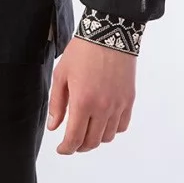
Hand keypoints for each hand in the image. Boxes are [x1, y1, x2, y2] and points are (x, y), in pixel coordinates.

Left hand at [46, 35, 135, 152]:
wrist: (109, 33)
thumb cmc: (82, 51)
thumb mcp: (61, 74)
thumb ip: (57, 103)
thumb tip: (54, 126)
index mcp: (82, 102)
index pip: (74, 138)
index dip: (66, 148)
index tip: (61, 149)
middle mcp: (102, 108)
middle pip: (91, 142)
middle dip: (79, 146)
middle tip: (72, 141)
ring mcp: (118, 106)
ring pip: (107, 137)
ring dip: (95, 139)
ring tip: (87, 130)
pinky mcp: (129, 100)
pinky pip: (121, 126)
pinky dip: (111, 130)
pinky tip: (103, 122)